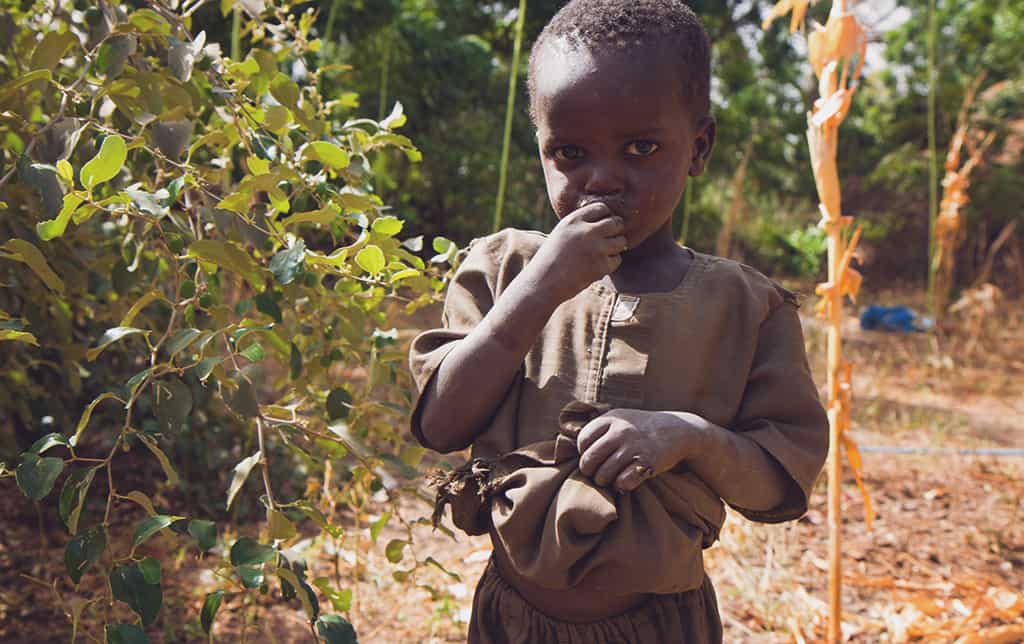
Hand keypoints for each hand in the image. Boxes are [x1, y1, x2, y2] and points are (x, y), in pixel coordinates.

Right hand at [526, 202, 627, 303]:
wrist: (543, 283)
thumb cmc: (550, 260)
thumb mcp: (560, 234)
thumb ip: (579, 226)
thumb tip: (606, 221)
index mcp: (573, 220)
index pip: (602, 208)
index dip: (605, 217)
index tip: (601, 226)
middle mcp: (586, 231)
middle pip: (616, 223)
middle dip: (615, 231)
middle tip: (607, 240)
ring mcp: (595, 248)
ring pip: (621, 241)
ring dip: (615, 247)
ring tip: (600, 254)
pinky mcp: (601, 265)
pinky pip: (617, 260)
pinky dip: (610, 264)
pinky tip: (595, 267)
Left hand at [576, 408, 707, 491]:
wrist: (677, 430)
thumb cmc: (642, 428)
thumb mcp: (620, 418)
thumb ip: (598, 428)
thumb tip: (570, 445)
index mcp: (611, 419)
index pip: (582, 441)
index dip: (583, 453)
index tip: (592, 458)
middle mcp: (621, 432)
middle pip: (589, 460)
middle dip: (590, 472)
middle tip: (596, 474)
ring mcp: (634, 447)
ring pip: (604, 475)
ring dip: (604, 481)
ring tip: (609, 479)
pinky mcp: (647, 463)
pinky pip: (622, 483)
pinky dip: (620, 486)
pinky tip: (625, 481)